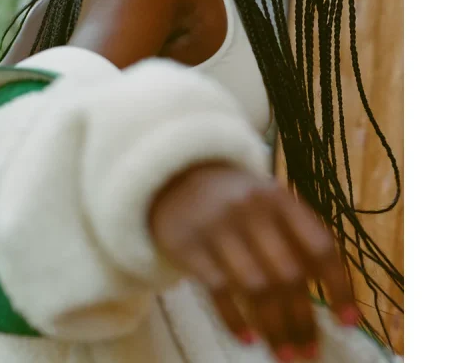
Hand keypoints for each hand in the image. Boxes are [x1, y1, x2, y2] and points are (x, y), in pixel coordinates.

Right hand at [148, 162, 358, 361]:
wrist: (175, 178)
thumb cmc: (234, 198)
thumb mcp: (267, 201)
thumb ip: (294, 235)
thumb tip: (323, 290)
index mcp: (279, 197)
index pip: (319, 245)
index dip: (338, 285)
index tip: (347, 321)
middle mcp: (251, 209)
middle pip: (288, 274)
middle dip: (302, 320)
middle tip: (310, 354)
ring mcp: (218, 227)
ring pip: (255, 287)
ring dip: (274, 328)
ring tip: (285, 356)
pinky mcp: (189, 245)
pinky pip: (218, 290)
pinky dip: (235, 319)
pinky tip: (248, 339)